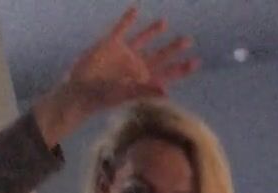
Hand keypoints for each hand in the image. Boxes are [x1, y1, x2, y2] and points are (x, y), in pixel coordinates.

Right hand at [34, 6, 199, 141]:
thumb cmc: (103, 97)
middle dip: (174, 48)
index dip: (182, 68)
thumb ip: (146, 90)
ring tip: (165, 23)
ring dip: (153, 31)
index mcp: (144, 79)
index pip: (168, 72)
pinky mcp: (110, 44)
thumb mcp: (126, 93)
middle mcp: (137, 66)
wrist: (81, 90)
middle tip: (189, 40)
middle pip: (160, 55)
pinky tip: (135, 9)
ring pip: (144, 39)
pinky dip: (128, 19)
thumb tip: (166, 90)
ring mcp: (125, 54)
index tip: (196, 62)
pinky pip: (122, 28)